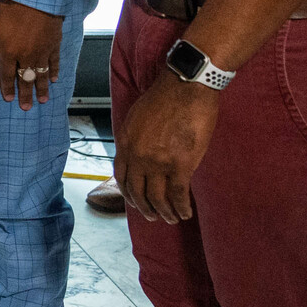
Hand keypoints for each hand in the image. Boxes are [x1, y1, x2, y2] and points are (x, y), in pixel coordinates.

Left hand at [0, 0, 63, 109]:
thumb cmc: (8, 9)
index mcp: (8, 53)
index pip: (6, 75)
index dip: (7, 88)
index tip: (9, 99)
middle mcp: (25, 56)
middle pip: (25, 79)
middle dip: (25, 95)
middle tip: (26, 107)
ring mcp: (41, 51)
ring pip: (41, 74)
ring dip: (42, 88)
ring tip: (43, 100)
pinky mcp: (53, 44)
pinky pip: (54, 62)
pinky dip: (53, 72)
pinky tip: (54, 80)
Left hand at [114, 72, 218, 223]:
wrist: (185, 88)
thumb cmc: (163, 98)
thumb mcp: (137, 118)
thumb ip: (135, 139)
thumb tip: (139, 155)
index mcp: (125, 143)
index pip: (120, 176)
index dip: (127, 192)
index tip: (134, 201)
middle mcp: (138, 156)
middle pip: (137, 191)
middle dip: (144, 207)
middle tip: (152, 216)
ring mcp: (158, 162)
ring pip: (157, 198)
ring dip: (164, 212)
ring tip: (171, 218)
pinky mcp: (181, 165)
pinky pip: (178, 194)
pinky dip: (181, 207)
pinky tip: (185, 213)